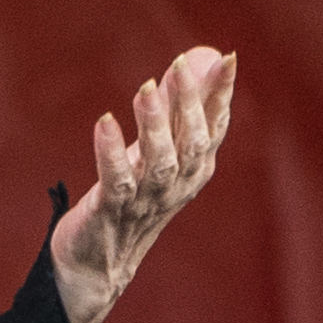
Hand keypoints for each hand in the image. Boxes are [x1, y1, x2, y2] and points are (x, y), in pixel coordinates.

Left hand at [49, 45, 233, 322]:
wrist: (96, 265)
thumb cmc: (131, 198)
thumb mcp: (159, 150)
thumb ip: (178, 106)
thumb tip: (199, 57)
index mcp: (194, 170)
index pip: (213, 129)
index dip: (221, 95)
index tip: (227, 59)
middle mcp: (176, 187)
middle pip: (190, 143)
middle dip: (188, 103)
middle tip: (179, 64)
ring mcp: (145, 203)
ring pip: (159, 163)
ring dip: (153, 124)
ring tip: (145, 88)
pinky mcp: (111, 214)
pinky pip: (115, 181)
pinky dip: (110, 151)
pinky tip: (105, 122)